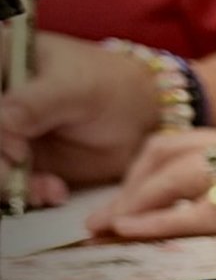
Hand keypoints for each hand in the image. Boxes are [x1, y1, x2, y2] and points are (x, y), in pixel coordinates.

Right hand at [0, 33, 161, 194]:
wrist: (137, 114)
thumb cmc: (107, 86)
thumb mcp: (77, 87)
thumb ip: (36, 102)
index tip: (17, 147)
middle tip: (22, 172)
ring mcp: (2, 131)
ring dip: (9, 185)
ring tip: (47, 189)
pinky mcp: (13, 160)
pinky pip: (5, 184)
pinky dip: (26, 193)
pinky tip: (54, 192)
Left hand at [97, 128, 215, 266]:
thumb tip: (191, 219)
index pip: (185, 140)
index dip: (140, 170)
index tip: (119, 204)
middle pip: (174, 151)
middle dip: (128, 186)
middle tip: (100, 222)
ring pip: (185, 173)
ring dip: (139, 201)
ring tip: (113, 228)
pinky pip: (211, 209)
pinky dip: (167, 221)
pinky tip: (142, 233)